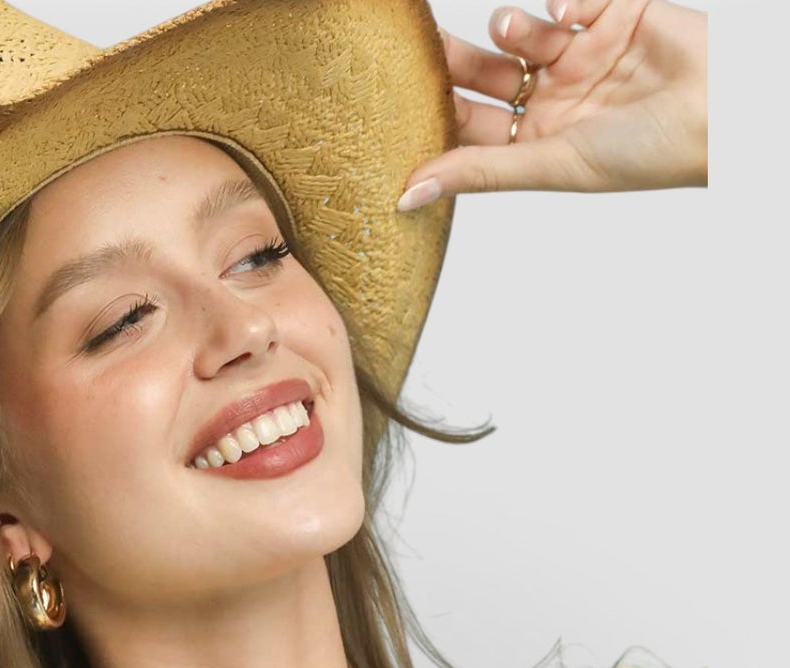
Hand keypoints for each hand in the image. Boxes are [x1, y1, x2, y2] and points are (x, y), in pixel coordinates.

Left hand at [398, 0, 707, 209]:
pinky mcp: (615, 12)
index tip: (399, 91)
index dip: (437, 106)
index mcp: (539, 140)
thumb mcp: (550, 166)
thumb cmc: (644, 154)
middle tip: (426, 40)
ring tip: (518, 27)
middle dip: (458, 57)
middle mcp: (557, 97)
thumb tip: (406, 196)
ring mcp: (584, 53)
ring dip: (510, 24)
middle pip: (488, 72)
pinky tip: (567, 11)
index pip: (473, 122)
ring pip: (522, 30)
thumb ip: (478, 173)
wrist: (720, 110)